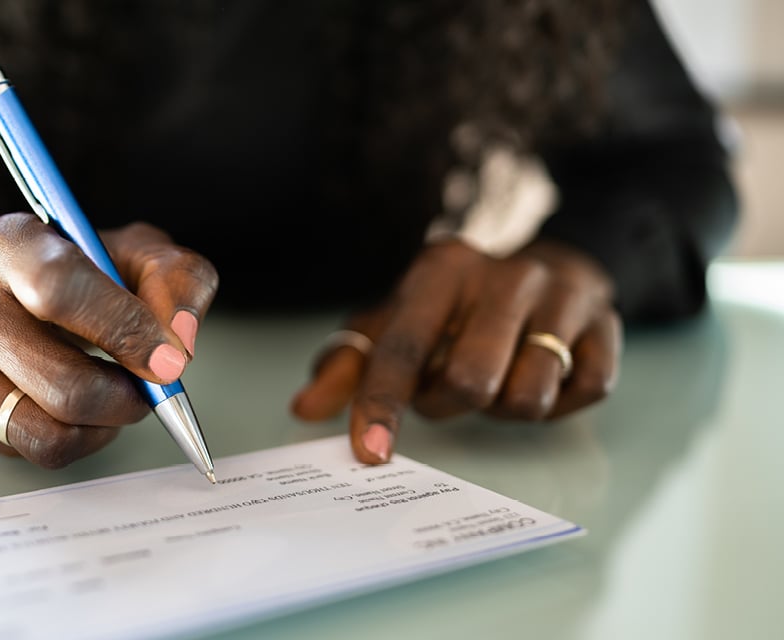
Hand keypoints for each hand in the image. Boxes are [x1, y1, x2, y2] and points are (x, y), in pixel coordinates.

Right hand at [0, 213, 217, 467]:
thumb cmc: (75, 275)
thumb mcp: (133, 253)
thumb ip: (176, 279)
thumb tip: (179, 341)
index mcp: (10, 244)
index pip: (60, 289)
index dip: (123, 329)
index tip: (166, 360)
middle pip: (62, 383)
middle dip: (125, 398)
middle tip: (146, 389)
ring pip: (47, 432)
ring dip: (102, 426)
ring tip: (112, 397)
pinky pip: (31, 451)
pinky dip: (74, 439)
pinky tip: (75, 409)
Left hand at [291, 238, 620, 464]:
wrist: (551, 266)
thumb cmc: (458, 309)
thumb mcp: (395, 323)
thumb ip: (347, 366)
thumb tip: (304, 408)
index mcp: (441, 269)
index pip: (402, 347)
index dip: (382, 404)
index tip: (371, 453)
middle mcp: (505, 275)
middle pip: (468, 380)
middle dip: (452, 404)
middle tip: (452, 388)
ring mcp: (562, 296)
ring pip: (528, 396)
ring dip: (507, 407)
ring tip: (501, 376)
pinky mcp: (608, 324)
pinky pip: (584, 393)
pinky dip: (559, 405)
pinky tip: (546, 374)